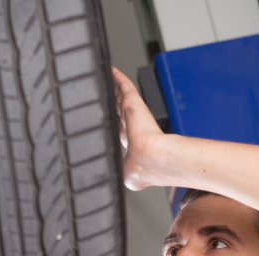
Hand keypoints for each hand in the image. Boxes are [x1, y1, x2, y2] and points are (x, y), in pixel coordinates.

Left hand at [111, 66, 165, 189]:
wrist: (150, 159)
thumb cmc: (141, 168)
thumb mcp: (127, 175)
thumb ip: (120, 171)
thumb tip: (117, 181)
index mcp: (133, 147)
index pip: (122, 132)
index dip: (117, 126)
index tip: (111, 122)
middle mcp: (133, 129)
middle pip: (120, 112)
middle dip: (115, 103)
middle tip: (108, 93)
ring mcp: (133, 115)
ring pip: (121, 98)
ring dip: (116, 89)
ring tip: (110, 80)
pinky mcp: (133, 103)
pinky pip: (124, 86)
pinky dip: (119, 78)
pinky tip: (112, 71)